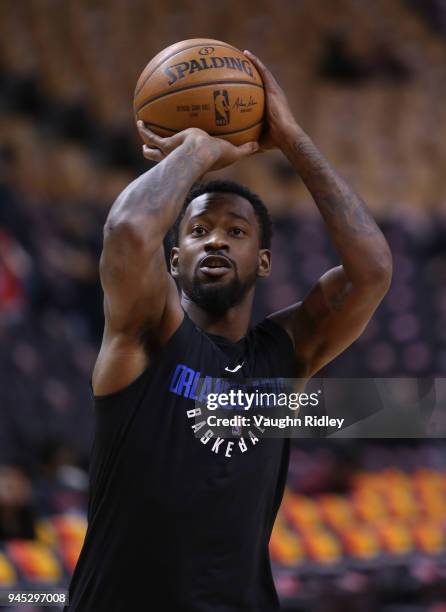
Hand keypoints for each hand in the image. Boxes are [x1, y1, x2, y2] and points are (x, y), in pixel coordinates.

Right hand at [137, 122, 258, 170]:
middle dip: (156, 153)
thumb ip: (244, 149)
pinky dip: (144, 129)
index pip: (186, 161)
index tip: (181, 156)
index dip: (183, 160)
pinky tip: (139, 121)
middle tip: (151, 149)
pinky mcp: (165, 144)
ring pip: (153, 149)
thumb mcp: (232, 152)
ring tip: (143, 134)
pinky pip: (151, 136)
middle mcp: (177, 158)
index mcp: (191, 160)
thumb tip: (258, 146)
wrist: (200, 154)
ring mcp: (168, 152)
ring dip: (147, 143)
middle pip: (164, 158)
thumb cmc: (216, 156)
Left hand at [243, 50, 297, 151]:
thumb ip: (251, 141)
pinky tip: (246, 54)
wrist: (286, 136)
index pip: (262, 93)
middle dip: (253, 71)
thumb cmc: (276, 141)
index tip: (245, 81)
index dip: (254, 86)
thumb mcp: (260, 140)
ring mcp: (275, 91)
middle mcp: (274, 96)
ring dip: (254, 63)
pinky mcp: (273, 89)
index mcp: (272, 106)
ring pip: (263, 73)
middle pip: (263, 80)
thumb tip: (240, 149)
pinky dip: (255, 63)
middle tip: (242, 64)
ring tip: (243, 54)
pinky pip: (263, 72)